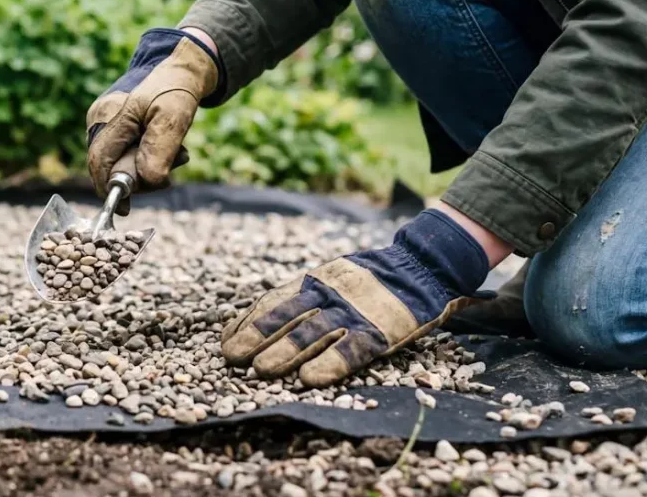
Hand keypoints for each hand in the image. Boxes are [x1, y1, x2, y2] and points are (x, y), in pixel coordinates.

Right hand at [86, 28, 220, 209]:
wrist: (180, 64)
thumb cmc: (176, 87)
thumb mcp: (174, 118)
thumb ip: (160, 150)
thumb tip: (147, 180)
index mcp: (107, 116)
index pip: (99, 164)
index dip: (110, 189)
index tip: (125, 209)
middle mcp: (99, 119)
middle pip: (108, 165)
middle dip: (138, 175)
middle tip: (171, 169)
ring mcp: (105, 121)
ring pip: (119, 160)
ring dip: (147, 165)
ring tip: (178, 152)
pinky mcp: (116, 124)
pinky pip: (126, 151)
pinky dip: (147, 156)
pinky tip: (169, 147)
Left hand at [220, 209, 492, 385]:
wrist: (421, 266)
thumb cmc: (366, 281)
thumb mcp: (328, 279)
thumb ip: (297, 298)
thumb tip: (252, 322)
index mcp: (313, 283)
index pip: (272, 303)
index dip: (247, 323)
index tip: (225, 343)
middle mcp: (328, 296)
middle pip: (286, 318)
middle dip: (257, 338)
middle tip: (232, 359)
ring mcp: (353, 313)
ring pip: (313, 334)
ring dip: (285, 352)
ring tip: (261, 370)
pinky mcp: (379, 331)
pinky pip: (351, 349)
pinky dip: (329, 364)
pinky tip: (309, 379)